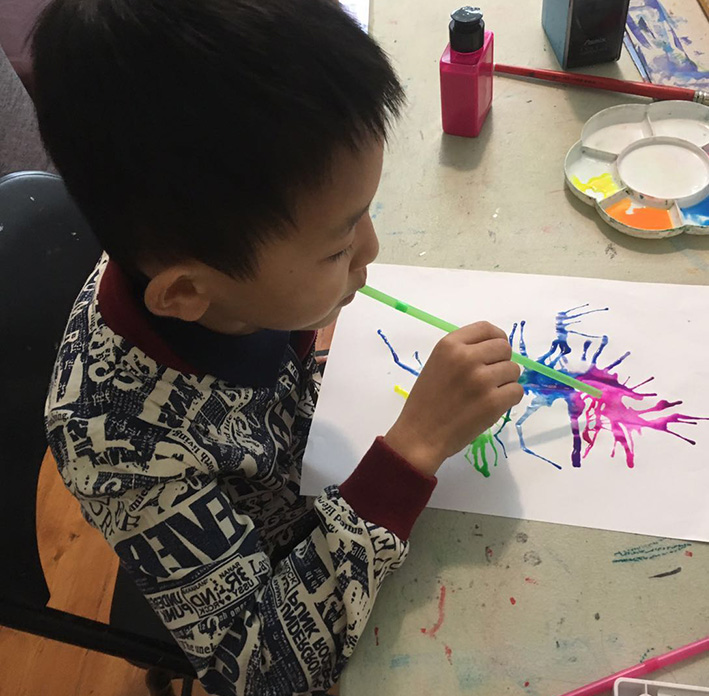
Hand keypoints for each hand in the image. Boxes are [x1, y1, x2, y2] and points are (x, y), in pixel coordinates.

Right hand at [384, 322, 523, 475]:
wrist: (420, 435)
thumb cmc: (426, 402)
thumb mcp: (437, 364)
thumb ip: (462, 352)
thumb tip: (495, 350)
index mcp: (449, 345)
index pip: (486, 328)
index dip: (496, 338)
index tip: (495, 351)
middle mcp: (466, 358)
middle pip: (505, 348)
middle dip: (502, 361)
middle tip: (490, 377)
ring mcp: (481, 380)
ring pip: (514, 370)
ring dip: (506, 381)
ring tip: (488, 394)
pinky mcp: (493, 402)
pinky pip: (517, 391)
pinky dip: (509, 399)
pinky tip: (493, 405)